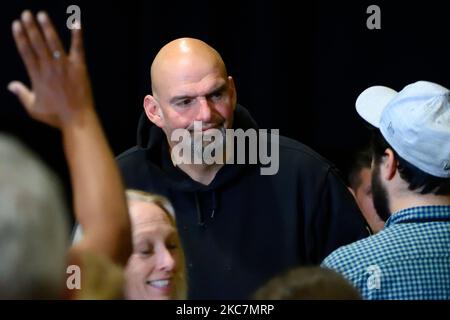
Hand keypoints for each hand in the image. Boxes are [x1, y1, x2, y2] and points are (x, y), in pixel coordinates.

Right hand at [8, 10, 93, 127]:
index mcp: (36, 76)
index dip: (20, 37)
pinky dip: (77, 35)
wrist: (77, 119)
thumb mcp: (33, 108)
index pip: (25, 51)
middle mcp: (49, 68)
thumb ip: (22, 94)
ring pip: (53, 42)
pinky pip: (78, 48)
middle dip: (31, 27)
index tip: (16, 24)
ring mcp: (64, 67)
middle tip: (26, 13)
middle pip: (37, 43)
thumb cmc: (55, 116)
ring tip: (42, 15)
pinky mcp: (79, 67)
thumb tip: (10, 85)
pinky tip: (76, 23)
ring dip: (47, 27)